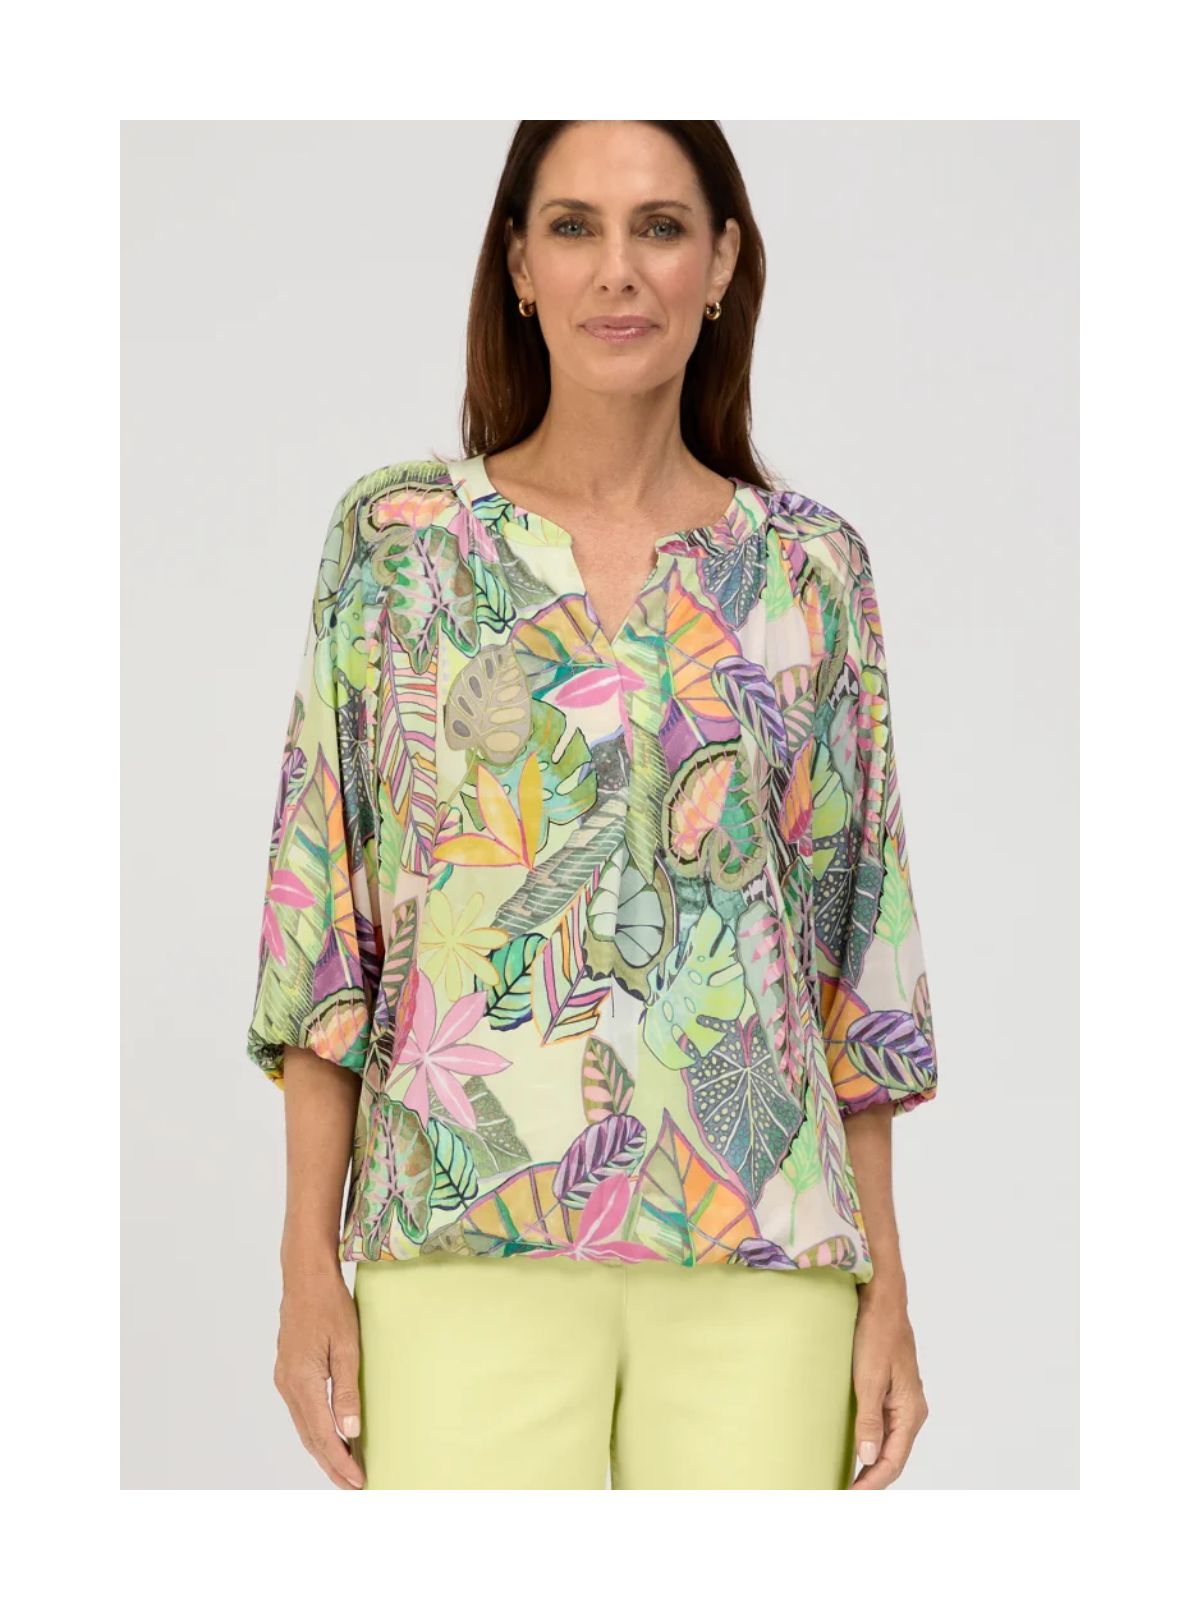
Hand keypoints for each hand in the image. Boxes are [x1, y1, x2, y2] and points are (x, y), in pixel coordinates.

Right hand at [274, 1266, 365, 1488]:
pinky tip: (331, 1436)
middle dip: (332, 1465)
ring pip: (304, 1427)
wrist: (304, 1277)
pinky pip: (302, 1412)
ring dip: (323, 1450)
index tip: (358, 1481)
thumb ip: (347, 1389)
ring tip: (345, 1469)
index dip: (340, 1462)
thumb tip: (349, 1431)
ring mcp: (284, 1379)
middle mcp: (288, 1385)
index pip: (322, 1435)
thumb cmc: (330, 1305)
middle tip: (353, 1486)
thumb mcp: (347, 1345)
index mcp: (302, 1381)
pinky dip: (316, 1431)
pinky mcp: (287, 1372)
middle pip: (310, 1438)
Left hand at [848, 1287, 929, 1488]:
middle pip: (892, 1456)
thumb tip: (869, 1457)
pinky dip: (869, 1440)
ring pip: (888, 1442)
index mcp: (910, 1410)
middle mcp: (911, 1409)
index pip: (892, 1461)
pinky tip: (854, 1446)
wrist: (881, 1298)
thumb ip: (869, 1418)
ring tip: (847, 1477)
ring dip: (870, 1462)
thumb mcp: (868, 1377)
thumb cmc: (876, 1332)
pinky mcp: (890, 1389)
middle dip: (871, 1478)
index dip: (871, 1482)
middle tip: (843, 1492)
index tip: (848, 1495)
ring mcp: (902, 1399)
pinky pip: (882, 1424)